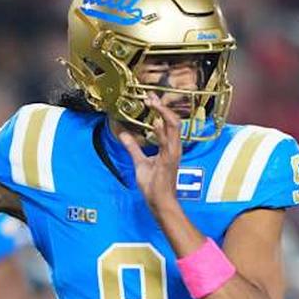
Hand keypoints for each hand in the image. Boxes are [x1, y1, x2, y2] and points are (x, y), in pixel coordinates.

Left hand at [118, 93, 182, 210]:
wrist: (160, 201)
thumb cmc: (154, 185)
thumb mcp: (140, 162)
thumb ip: (133, 148)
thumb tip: (124, 135)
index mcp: (169, 147)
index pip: (169, 123)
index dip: (161, 110)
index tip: (151, 99)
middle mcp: (174, 148)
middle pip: (174, 121)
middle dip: (163, 107)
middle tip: (152, 96)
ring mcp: (173, 153)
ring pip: (174, 127)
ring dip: (163, 113)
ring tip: (154, 102)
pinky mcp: (169, 160)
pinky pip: (167, 142)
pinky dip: (162, 131)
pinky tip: (155, 122)